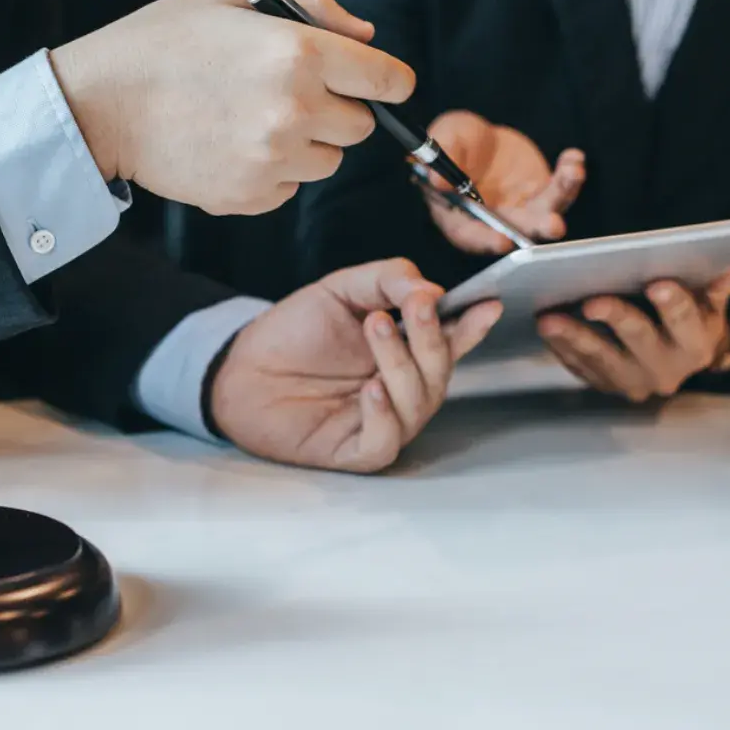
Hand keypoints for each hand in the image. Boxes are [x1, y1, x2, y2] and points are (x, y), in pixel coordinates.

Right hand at [51, 0, 414, 215]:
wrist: (100, 103)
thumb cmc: (164, 42)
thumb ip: (314, 6)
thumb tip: (365, 38)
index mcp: (299, 53)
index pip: (388, 80)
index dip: (388, 79)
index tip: (380, 82)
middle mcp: (295, 111)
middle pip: (363, 126)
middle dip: (339, 109)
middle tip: (292, 93)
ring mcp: (274, 160)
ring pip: (328, 162)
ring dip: (307, 145)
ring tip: (255, 120)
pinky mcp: (252, 197)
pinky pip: (291, 189)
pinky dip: (274, 174)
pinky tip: (233, 146)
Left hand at [210, 259, 502, 472]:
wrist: (242, 367)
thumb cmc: (294, 332)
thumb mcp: (341, 290)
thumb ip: (386, 280)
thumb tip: (431, 289)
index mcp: (406, 349)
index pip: (450, 339)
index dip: (472, 324)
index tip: (488, 303)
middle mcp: (402, 387)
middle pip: (440, 370)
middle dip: (432, 337)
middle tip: (414, 306)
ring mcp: (384, 420)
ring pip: (419, 402)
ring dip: (402, 364)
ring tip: (375, 328)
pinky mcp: (356, 450)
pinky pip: (387, 440)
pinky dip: (384, 415)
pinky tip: (370, 388)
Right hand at [424, 110, 585, 253]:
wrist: (482, 136)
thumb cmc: (455, 141)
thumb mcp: (447, 139)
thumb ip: (444, 159)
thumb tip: (439, 180)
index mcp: (460, 216)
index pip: (471, 236)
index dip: (486, 241)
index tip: (502, 241)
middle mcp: (493, 222)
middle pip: (516, 231)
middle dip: (536, 228)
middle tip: (554, 225)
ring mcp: (521, 212)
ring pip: (545, 212)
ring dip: (561, 196)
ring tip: (573, 173)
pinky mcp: (542, 196)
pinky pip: (560, 190)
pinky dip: (569, 176)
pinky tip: (573, 158)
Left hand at [536, 262, 729, 401]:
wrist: (671, 358)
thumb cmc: (688, 320)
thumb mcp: (708, 303)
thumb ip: (719, 283)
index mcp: (696, 345)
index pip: (686, 322)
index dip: (673, 303)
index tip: (657, 283)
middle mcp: (667, 371)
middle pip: (640, 341)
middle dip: (616, 318)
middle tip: (591, 300)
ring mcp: (632, 383)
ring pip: (601, 359)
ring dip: (575, 337)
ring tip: (549, 318)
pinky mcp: (603, 386)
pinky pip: (579, 368)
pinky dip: (561, 348)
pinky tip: (545, 328)